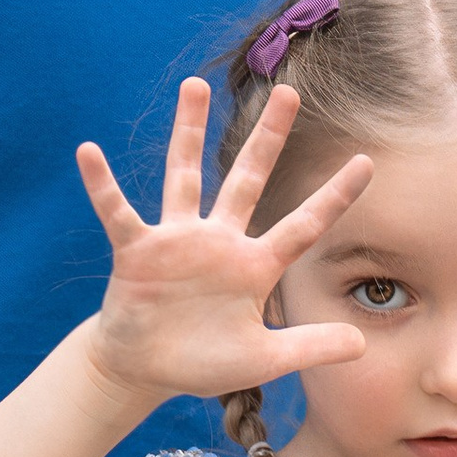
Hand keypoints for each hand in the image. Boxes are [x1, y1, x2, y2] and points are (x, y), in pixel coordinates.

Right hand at [74, 78, 369, 414]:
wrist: (144, 370)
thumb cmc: (203, 361)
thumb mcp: (262, 359)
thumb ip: (308, 348)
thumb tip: (362, 345)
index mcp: (255, 266)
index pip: (304, 225)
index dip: (335, 196)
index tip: (367, 162)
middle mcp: (220, 242)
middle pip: (248, 179)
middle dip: (268, 137)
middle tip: (288, 91)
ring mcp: (177, 240)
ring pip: (185, 176)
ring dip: (188, 132)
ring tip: (194, 85)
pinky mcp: (137, 250)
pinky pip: (118, 211)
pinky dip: (102, 184)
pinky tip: (88, 152)